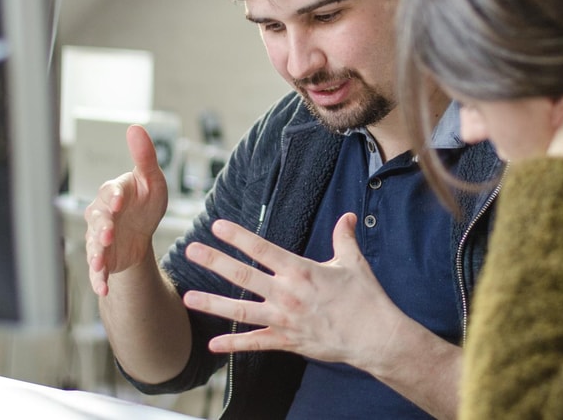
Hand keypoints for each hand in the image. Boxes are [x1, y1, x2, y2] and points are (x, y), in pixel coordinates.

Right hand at [84, 124, 169, 296]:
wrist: (141, 231)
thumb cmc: (146, 200)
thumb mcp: (152, 180)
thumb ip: (145, 157)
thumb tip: (135, 127)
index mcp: (114, 192)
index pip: (110, 192)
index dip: (114, 196)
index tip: (119, 199)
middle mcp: (101, 214)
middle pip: (98, 220)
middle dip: (101, 228)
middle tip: (107, 235)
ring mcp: (98, 237)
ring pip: (93, 245)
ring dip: (96, 255)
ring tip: (100, 264)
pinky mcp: (102, 258)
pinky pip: (98, 269)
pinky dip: (98, 279)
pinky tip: (102, 288)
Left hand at [182, 214, 406, 369]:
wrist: (375, 336)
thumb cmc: (366, 298)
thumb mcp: (354, 262)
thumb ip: (344, 237)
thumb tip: (347, 217)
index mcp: (300, 271)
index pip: (262, 249)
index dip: (238, 237)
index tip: (217, 226)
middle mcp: (287, 294)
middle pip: (243, 276)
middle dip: (214, 262)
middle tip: (191, 251)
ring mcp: (284, 320)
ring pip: (240, 311)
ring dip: (212, 304)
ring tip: (187, 298)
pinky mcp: (287, 341)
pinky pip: (255, 343)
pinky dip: (233, 345)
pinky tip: (212, 345)